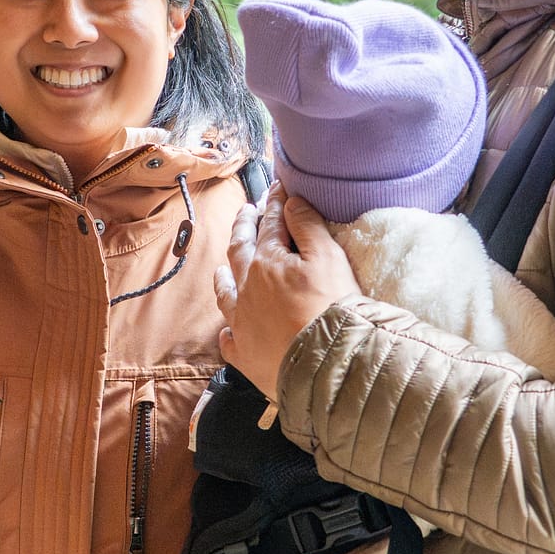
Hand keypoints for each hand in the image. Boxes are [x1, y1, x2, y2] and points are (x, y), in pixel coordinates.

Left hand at [213, 184, 359, 394]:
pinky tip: (229, 331)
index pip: (270, 224)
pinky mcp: (245, 355)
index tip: (277, 188)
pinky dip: (229, 331)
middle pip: (239, 251)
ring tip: (222, 268)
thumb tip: (288, 202)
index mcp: (266, 262)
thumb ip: (307, 226)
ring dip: (224, 277)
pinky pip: (230, 340)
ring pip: (226, 293)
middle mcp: (247, 290)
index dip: (274, 203)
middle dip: (243, 229)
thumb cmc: (332, 309)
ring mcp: (242, 324)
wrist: (327, 365)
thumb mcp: (328, 258)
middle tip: (245, 214)